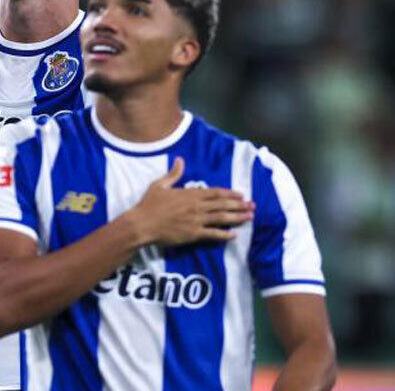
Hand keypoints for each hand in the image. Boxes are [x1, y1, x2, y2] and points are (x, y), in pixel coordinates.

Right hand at [124, 158, 253, 246]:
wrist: (142, 224)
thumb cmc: (149, 204)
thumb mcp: (160, 185)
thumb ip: (173, 173)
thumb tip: (180, 160)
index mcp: (190, 194)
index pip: (215, 192)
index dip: (230, 193)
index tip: (241, 194)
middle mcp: (196, 206)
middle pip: (222, 205)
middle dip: (239, 205)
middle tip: (253, 206)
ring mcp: (196, 221)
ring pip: (221, 218)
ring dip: (237, 217)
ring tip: (249, 217)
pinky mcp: (193, 234)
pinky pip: (212, 234)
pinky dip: (224, 235)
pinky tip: (234, 235)